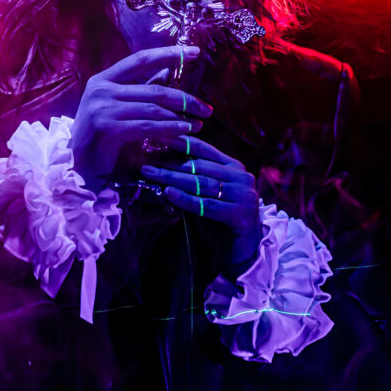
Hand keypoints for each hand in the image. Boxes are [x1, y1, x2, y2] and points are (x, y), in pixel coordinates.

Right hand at [70, 46, 212, 191]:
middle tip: (205, 108)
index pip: (141, 59)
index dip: (169, 53)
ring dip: (180, 117)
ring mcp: (103, 109)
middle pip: (153, 89)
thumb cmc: (100, 135)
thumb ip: (140, 90)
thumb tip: (168, 71)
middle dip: (184, 98)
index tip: (195, 51)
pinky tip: (184, 132)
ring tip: (198, 123)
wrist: (77, 164)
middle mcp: (101, 90)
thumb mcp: (119, 107)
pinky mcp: (108, 129)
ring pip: (153, 109)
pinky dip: (169, 129)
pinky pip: (147, 127)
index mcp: (103, 79)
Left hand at [140, 135, 261, 265]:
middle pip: (199, 166)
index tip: (158, 136)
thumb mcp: (206, 195)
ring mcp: (244, 195)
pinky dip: (185, 199)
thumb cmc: (220, 223)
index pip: (204, 149)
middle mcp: (241, 177)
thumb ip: (192, 179)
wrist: (243, 253)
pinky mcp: (242, 214)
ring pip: (201, 183)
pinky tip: (168, 192)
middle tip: (146, 161)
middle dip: (170, 163)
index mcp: (234, 167)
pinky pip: (207, 205)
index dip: (180, 142)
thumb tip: (161, 163)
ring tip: (151, 174)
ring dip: (173, 178)